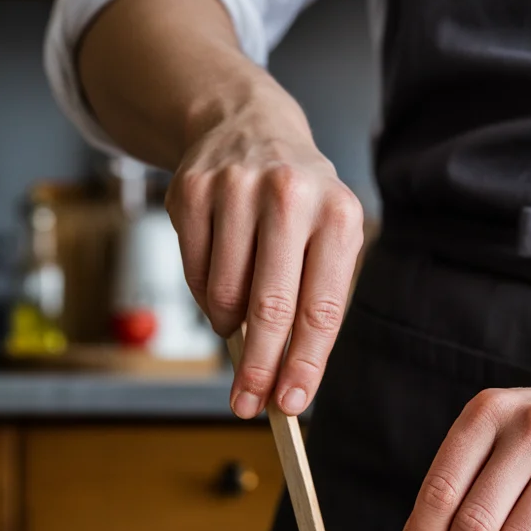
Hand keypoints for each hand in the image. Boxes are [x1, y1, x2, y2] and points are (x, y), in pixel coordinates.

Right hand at [165, 89, 364, 417]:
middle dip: (259, 368)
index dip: (304, 364)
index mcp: (338, 215)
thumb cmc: (298, 206)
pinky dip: (207, 297)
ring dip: (231, 326)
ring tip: (240, 319)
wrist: (249, 126)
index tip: (290, 404)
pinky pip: (195, 274)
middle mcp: (290, 196)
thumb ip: (311, 307)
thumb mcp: (326, 241)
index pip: (320, 309)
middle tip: (248, 404)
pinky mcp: (192, 190)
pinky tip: (220, 285)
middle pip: (270, 309)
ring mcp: (236, 189)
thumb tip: (282, 383)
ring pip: (226, 295)